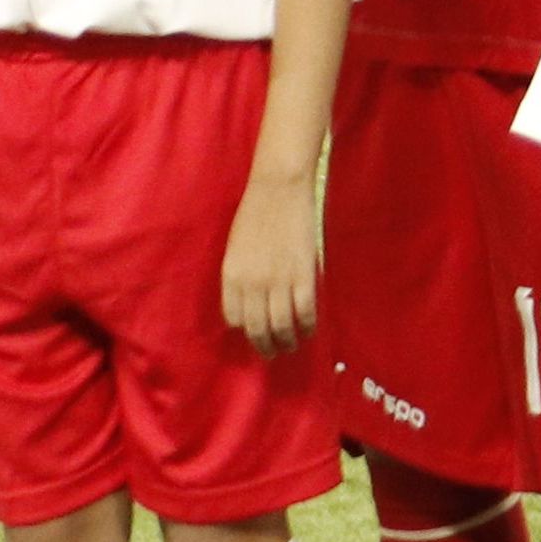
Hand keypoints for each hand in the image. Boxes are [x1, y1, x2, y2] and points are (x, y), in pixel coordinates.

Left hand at [220, 171, 319, 354]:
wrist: (280, 189)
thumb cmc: (255, 213)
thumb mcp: (236, 248)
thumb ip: (241, 275)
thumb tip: (251, 300)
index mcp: (231, 276)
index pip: (235, 318)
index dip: (246, 330)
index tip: (255, 334)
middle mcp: (251, 284)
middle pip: (257, 328)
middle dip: (265, 345)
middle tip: (273, 352)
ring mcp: (278, 281)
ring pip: (282, 326)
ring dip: (287, 341)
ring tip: (292, 345)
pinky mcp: (303, 276)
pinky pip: (305, 312)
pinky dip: (308, 326)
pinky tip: (310, 330)